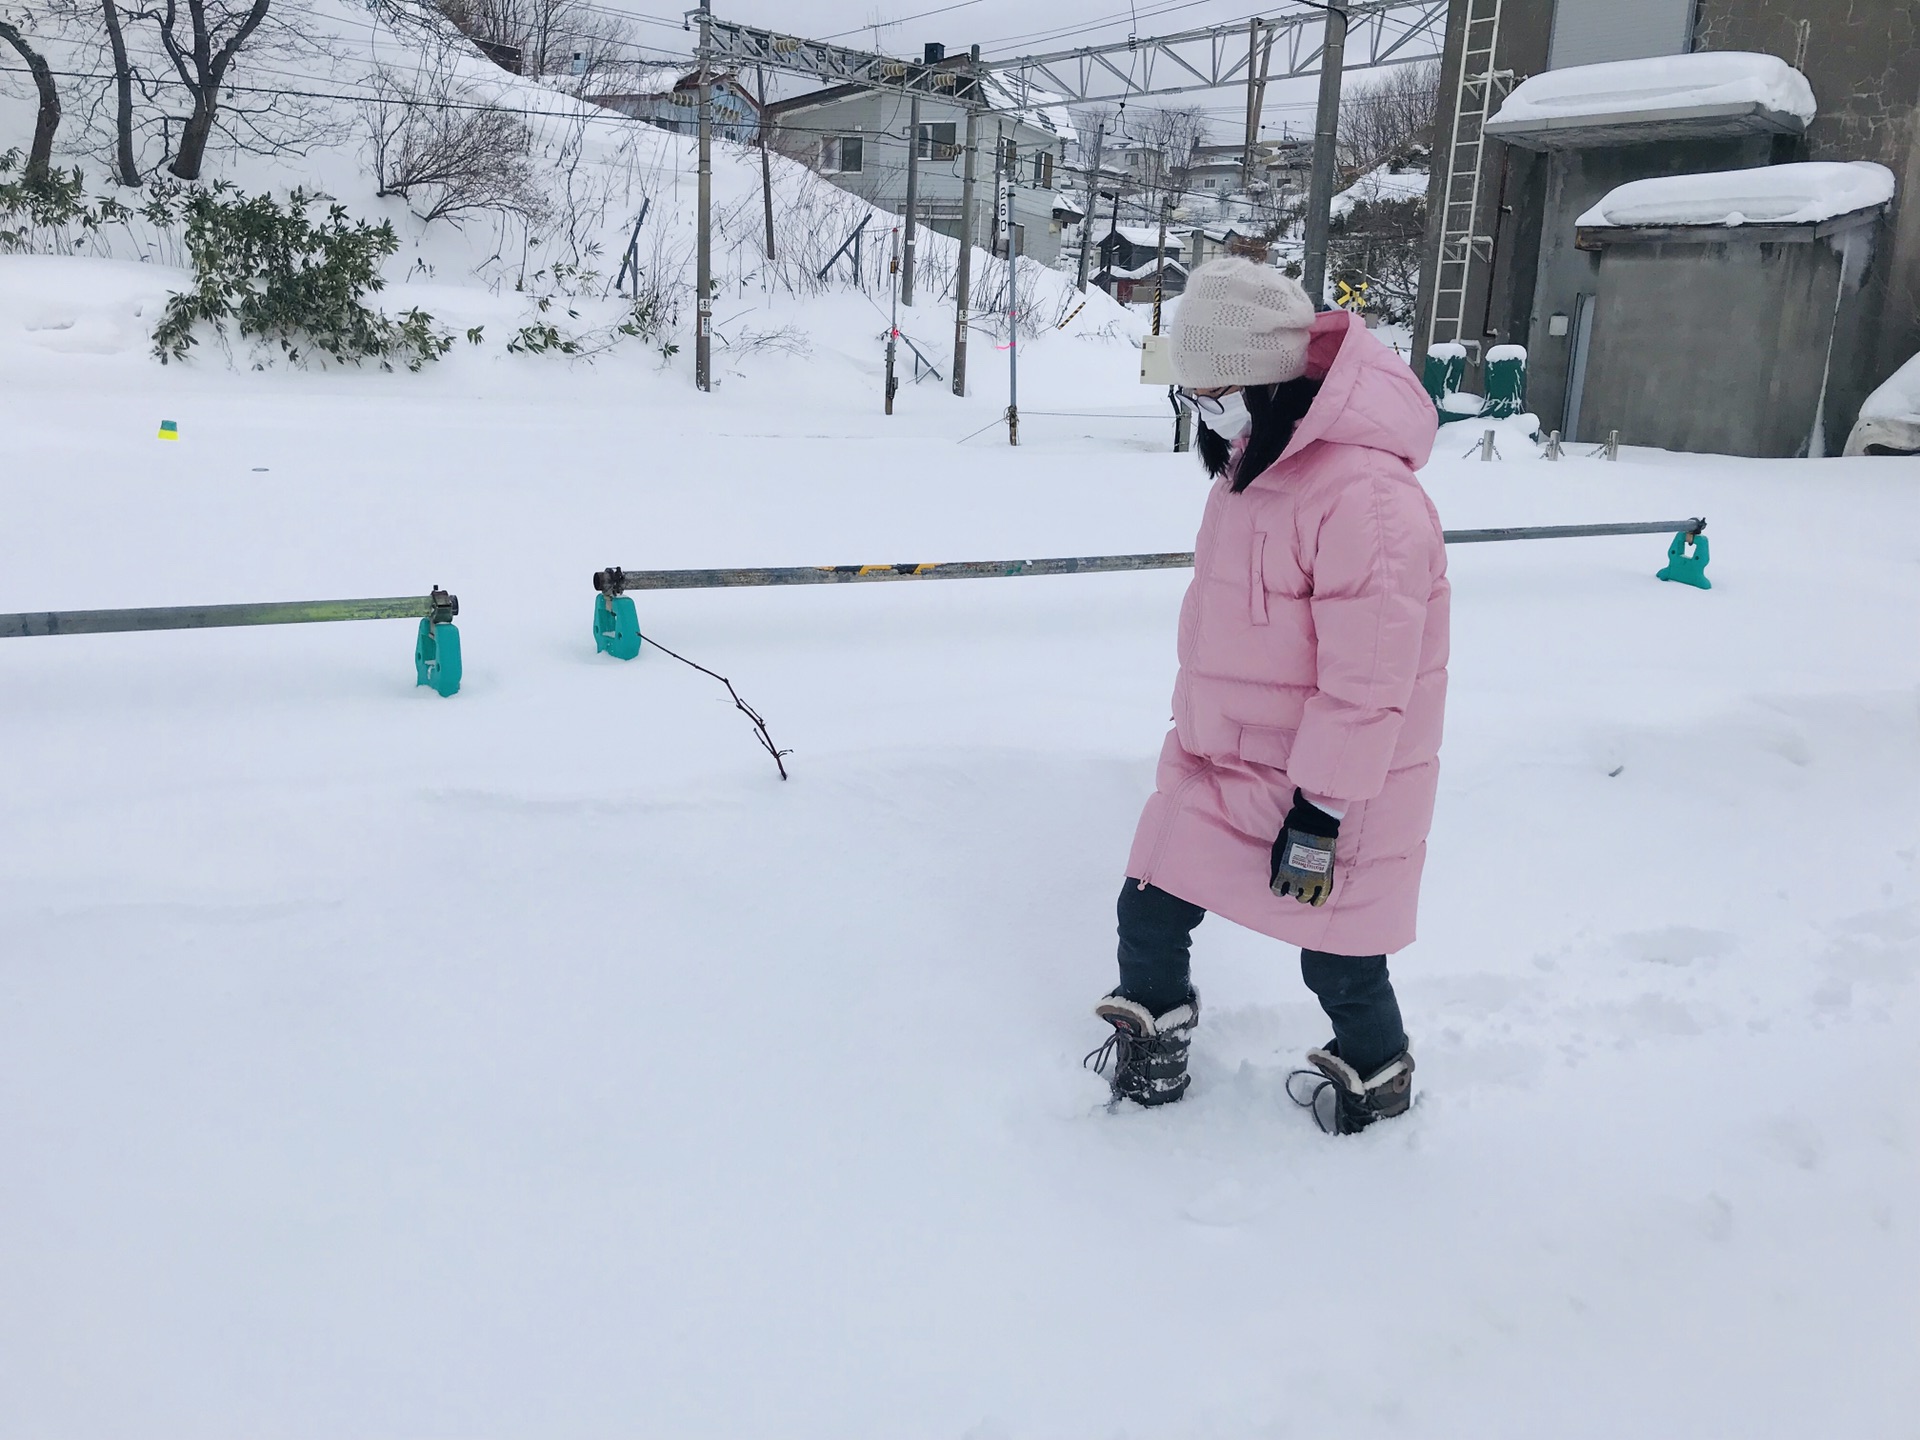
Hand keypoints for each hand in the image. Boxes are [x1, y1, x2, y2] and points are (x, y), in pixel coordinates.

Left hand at [1271, 789, 1339, 906]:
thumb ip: (1278, 866)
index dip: (1280, 889)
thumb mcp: (1278, 850)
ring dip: (1304, 895)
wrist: (1313, 826)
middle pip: (1293, 893)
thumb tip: (1279, 876)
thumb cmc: (1292, 835)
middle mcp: (1295, 879)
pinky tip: (1315, 901)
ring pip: (1305, 898)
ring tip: (1306, 889)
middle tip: (1297, 883)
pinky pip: (1321, 897)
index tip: (1282, 887)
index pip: (1278, 890)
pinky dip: (1318, 901)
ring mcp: (1311, 880)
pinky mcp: (1324, 878)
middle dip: (1294, 889)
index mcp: (1282, 872)